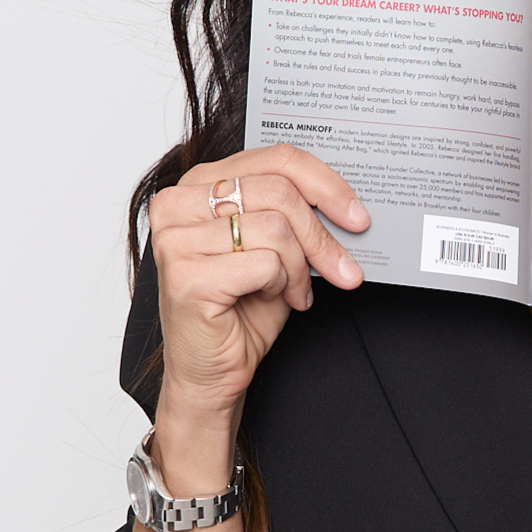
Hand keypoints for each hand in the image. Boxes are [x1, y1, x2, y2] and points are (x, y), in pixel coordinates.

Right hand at [149, 145, 367, 448]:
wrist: (211, 373)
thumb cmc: (238, 311)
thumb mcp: (273, 249)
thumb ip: (293, 214)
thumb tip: (347, 204)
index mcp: (198, 184)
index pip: (276, 158)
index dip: (326, 184)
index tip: (356, 216)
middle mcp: (178, 204)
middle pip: (279, 191)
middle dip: (320, 235)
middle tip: (340, 268)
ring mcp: (176, 239)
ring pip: (276, 227)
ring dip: (299, 267)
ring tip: (294, 290)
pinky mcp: (185, 275)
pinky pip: (265, 263)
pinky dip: (282, 284)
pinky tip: (273, 299)